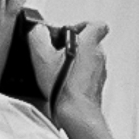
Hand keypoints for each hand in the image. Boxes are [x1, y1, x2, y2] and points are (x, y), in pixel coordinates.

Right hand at [31, 20, 116, 138]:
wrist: (77, 113)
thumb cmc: (64, 87)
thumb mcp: (42, 56)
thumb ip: (38, 36)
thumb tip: (38, 30)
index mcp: (90, 43)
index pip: (96, 25)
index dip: (82, 25)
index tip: (67, 33)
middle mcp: (99, 56)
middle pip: (89, 42)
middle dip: (72, 45)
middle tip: (56, 52)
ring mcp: (100, 72)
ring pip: (88, 59)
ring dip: (74, 61)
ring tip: (57, 70)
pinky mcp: (96, 85)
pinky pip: (87, 74)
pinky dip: (77, 75)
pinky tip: (62, 82)